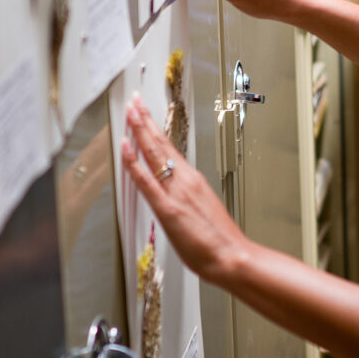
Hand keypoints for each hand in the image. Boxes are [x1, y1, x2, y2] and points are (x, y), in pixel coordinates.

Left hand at [119, 95, 248, 285]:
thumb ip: (189, 200)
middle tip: (133, 101)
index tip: (144, 112)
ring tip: (130, 112)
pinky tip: (125, 148)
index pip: (169, 147)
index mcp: (193, 180)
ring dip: (139, 130)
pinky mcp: (168, 208)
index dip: (154, 128)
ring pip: (154, 153)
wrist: (233, 257)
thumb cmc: (221, 241)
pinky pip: (146, 180)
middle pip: (160, 143)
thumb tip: (180, 197)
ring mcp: (176, 192)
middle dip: (144, 120)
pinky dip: (133, 162)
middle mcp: (185, 180)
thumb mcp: (204, 211)